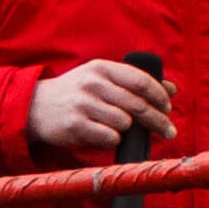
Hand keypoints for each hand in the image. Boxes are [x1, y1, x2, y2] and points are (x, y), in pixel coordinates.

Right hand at [26, 59, 175, 157]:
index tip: (168, 108)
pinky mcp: (75, 125)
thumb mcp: (101, 79)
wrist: (35, 107)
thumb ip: (134, 82)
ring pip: (125, 122)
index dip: (159, 96)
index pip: (141, 81)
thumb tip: (173, 89)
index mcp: (102, 68)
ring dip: (129, 130)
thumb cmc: (76, 93)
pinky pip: (109, 137)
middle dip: (158, 120)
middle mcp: (93, 83)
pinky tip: (106, 135)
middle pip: (138, 104)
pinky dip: (113, 139)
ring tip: (121, 129)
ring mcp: (83, 104)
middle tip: (169, 131)